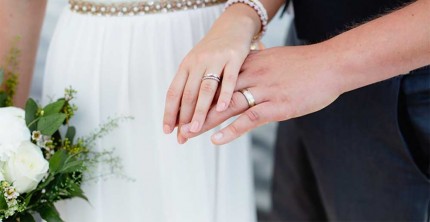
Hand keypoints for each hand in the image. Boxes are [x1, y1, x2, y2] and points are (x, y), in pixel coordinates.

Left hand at [163, 6, 260, 143]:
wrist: (232, 27)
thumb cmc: (213, 51)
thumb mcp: (197, 64)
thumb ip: (190, 86)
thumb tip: (180, 114)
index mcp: (186, 66)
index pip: (174, 92)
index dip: (169, 112)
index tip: (167, 130)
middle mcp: (197, 62)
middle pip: (188, 93)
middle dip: (184, 117)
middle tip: (183, 137)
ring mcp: (216, 59)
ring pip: (205, 89)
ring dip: (199, 111)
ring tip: (196, 129)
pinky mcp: (234, 57)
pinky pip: (229, 78)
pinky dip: (224, 94)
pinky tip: (222, 109)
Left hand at [180, 45, 342, 144]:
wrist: (331, 64)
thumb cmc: (305, 64)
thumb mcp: (274, 59)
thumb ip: (256, 67)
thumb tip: (244, 73)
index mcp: (250, 64)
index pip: (216, 81)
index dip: (199, 96)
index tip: (183, 108)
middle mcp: (252, 75)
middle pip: (216, 95)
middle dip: (195, 112)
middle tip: (177, 126)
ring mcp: (264, 91)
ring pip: (227, 107)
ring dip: (205, 123)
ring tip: (188, 135)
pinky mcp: (277, 106)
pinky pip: (249, 119)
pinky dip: (230, 130)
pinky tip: (216, 140)